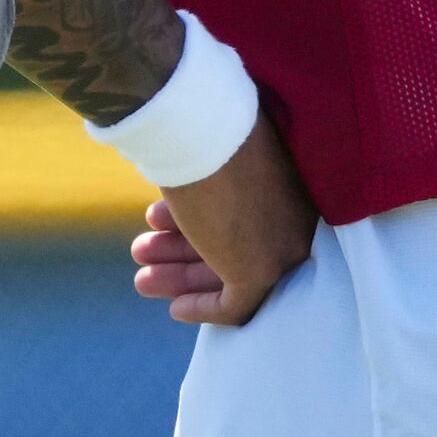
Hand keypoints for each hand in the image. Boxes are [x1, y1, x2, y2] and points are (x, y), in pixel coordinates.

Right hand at [127, 114, 316, 325]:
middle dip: (181, 255)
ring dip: (182, 278)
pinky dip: (204, 308)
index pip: (244, 221)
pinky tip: (175, 308)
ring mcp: (283, 247)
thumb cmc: (202, 130)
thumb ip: (214, 178)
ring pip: (229, 275)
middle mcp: (294, 219)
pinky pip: (235, 306)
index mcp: (288, 184)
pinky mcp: (262, 272)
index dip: (194, 227)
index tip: (160, 226)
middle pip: (233, 248)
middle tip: (143, 253)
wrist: (199, 128)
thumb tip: (188, 192)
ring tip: (142, 278)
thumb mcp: (214, 154)